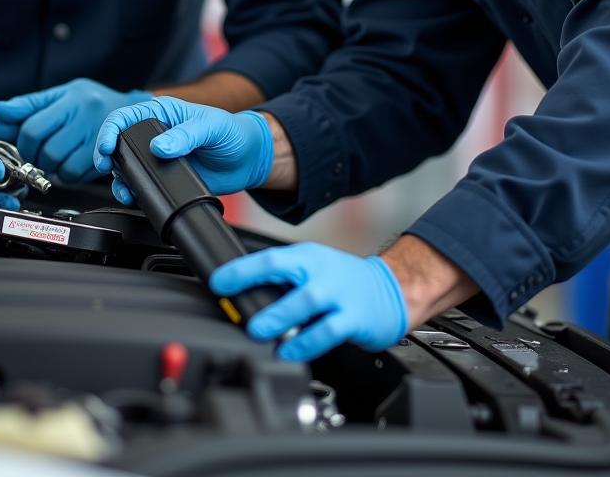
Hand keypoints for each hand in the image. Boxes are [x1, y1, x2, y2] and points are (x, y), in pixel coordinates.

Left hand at [0, 79, 149, 183]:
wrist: (132, 113)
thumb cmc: (92, 102)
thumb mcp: (61, 95)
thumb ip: (28, 104)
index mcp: (72, 99)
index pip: (33, 128)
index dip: (24, 144)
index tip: (27, 146)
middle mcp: (87, 117)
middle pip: (47, 151)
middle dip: (38, 159)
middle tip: (40, 156)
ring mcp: (99, 138)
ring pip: (62, 167)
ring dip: (53, 169)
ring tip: (56, 159)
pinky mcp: (107, 157)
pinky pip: (77, 176)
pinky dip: (68, 175)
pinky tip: (71, 164)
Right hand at [93, 96, 272, 203]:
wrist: (246, 160)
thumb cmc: (232, 133)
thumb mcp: (211, 127)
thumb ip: (186, 135)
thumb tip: (160, 147)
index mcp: (162, 113)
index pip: (125, 116)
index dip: (110, 130)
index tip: (106, 146)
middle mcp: (154, 134)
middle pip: (118, 143)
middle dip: (106, 156)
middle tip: (105, 167)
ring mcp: (156, 157)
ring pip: (124, 166)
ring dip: (118, 178)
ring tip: (123, 188)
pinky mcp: (163, 176)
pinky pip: (140, 184)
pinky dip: (132, 191)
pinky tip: (134, 195)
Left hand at [210, 244, 407, 361]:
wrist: (390, 289)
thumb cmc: (343, 281)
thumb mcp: (312, 270)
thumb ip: (283, 282)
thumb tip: (242, 296)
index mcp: (306, 257)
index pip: (269, 259)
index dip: (241, 270)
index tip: (218, 281)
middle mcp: (321, 272)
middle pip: (287, 275)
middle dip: (259, 292)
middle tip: (239, 314)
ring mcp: (338, 294)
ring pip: (306, 303)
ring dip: (281, 319)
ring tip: (261, 333)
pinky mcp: (352, 318)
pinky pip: (326, 332)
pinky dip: (306, 343)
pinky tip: (290, 352)